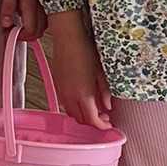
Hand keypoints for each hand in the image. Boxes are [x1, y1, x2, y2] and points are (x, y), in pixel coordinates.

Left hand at [0, 0, 46, 40]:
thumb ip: (8, 5)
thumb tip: (6, 23)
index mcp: (32, 4)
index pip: (32, 31)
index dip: (21, 37)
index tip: (11, 33)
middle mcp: (44, 4)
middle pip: (40, 30)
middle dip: (28, 34)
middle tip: (15, 28)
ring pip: (45, 21)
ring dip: (35, 25)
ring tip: (21, 19)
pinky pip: (48, 11)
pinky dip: (40, 15)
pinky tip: (31, 8)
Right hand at [47, 11, 112, 128]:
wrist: (67, 39)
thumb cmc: (85, 51)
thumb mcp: (101, 73)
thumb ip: (105, 92)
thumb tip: (108, 105)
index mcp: (83, 94)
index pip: (92, 120)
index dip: (101, 126)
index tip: (109, 124)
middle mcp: (70, 96)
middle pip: (81, 119)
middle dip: (93, 122)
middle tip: (104, 117)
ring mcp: (62, 92)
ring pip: (72, 113)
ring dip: (83, 115)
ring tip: (94, 108)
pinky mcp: (57, 86)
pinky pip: (66, 104)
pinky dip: (75, 107)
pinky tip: (83, 99)